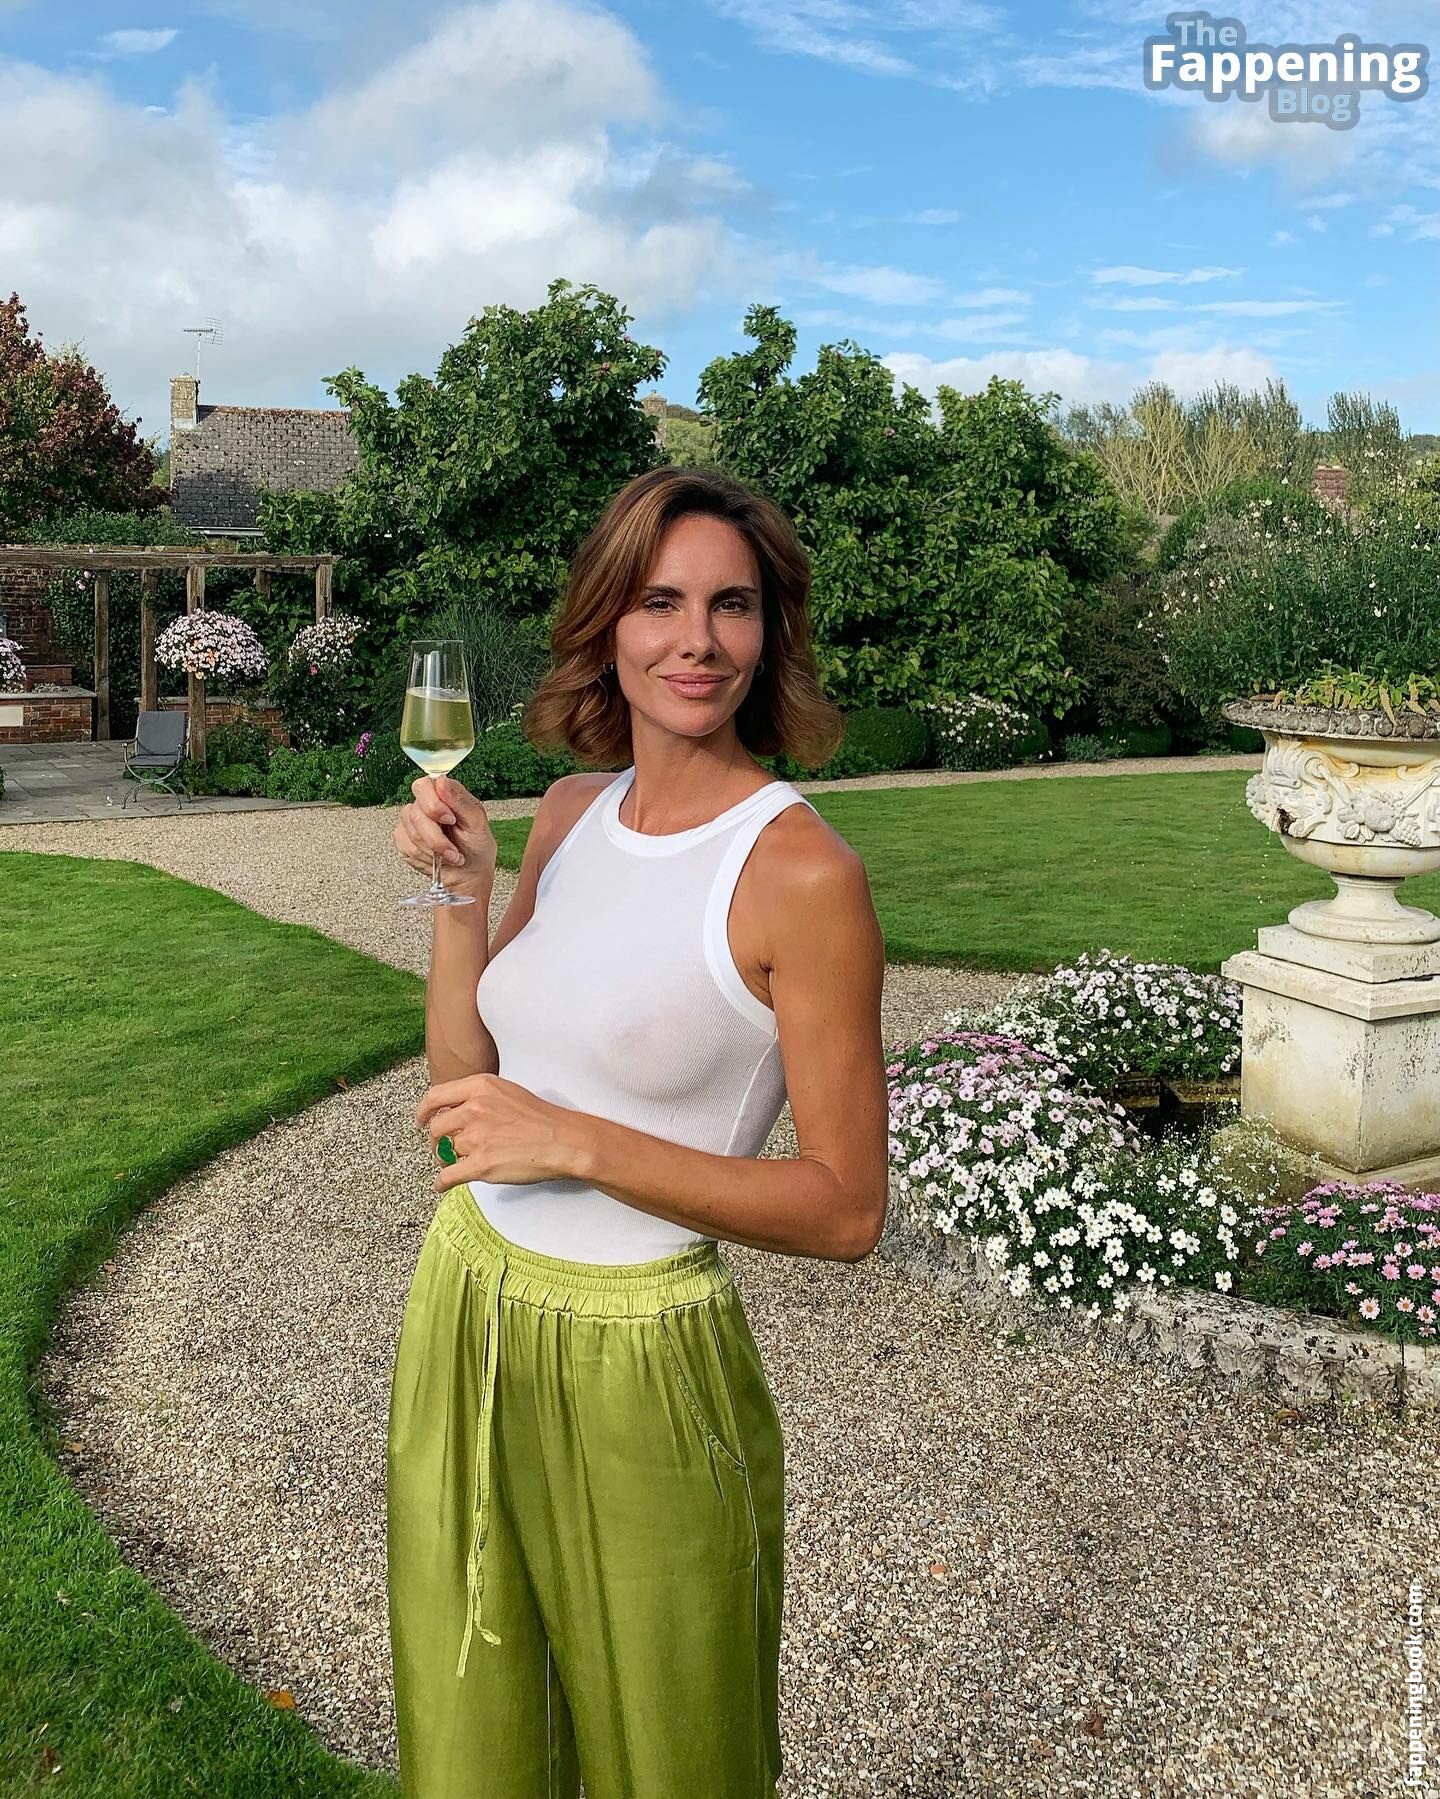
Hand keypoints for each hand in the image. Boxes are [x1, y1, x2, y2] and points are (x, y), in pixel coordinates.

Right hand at [394, 774, 496, 898]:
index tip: (450, 820)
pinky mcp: (404, 838)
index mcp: (444, 794)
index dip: (434, 804)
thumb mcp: (477, 823)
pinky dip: (423, 855)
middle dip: (436, 836)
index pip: (424, 785)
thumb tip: (442, 780)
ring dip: (433, 849)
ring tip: (451, 855)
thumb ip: (460, 800)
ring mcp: (412, 821)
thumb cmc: (476, 847)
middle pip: (415, 812)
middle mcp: (425, 805)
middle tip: (453, 848)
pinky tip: (436, 858)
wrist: (468, 875)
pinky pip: (404, 844)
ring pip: (410, 831)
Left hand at [417, 1073, 589, 1190]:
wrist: (563, 1140)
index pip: (435, 1096)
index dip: (423, 1111)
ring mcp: (476, 1137)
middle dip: (437, 1141)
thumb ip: (479, 1097)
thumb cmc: (542, 1118)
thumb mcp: (507, 1092)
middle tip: (444, 1148)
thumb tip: (458, 1112)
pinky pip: (447, 1176)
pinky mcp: (480, 1164)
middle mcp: (474, 1109)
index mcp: (479, 1087)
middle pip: (436, 1127)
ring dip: (447, 1161)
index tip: (421, 1120)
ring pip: (445, 1152)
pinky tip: (443, 1185)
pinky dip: (442, 1183)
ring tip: (459, 1164)